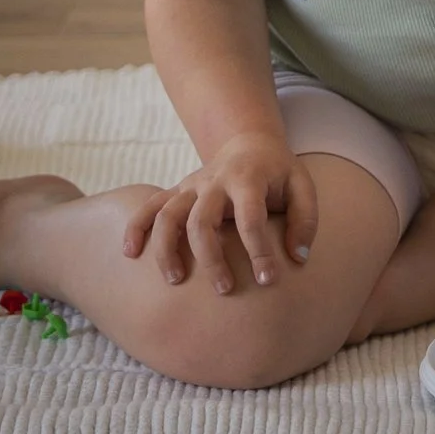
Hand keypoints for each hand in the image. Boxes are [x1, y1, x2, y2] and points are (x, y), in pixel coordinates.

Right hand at [119, 132, 317, 294]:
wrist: (249, 144)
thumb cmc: (278, 173)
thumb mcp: (302, 186)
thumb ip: (304, 220)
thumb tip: (297, 257)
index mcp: (248, 179)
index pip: (250, 218)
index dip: (259, 251)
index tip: (267, 280)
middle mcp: (214, 181)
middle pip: (202, 220)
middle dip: (210, 257)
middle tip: (224, 289)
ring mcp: (191, 186)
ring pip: (168, 215)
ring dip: (167, 248)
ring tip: (175, 281)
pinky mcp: (177, 192)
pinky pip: (149, 207)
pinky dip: (136, 227)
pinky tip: (130, 254)